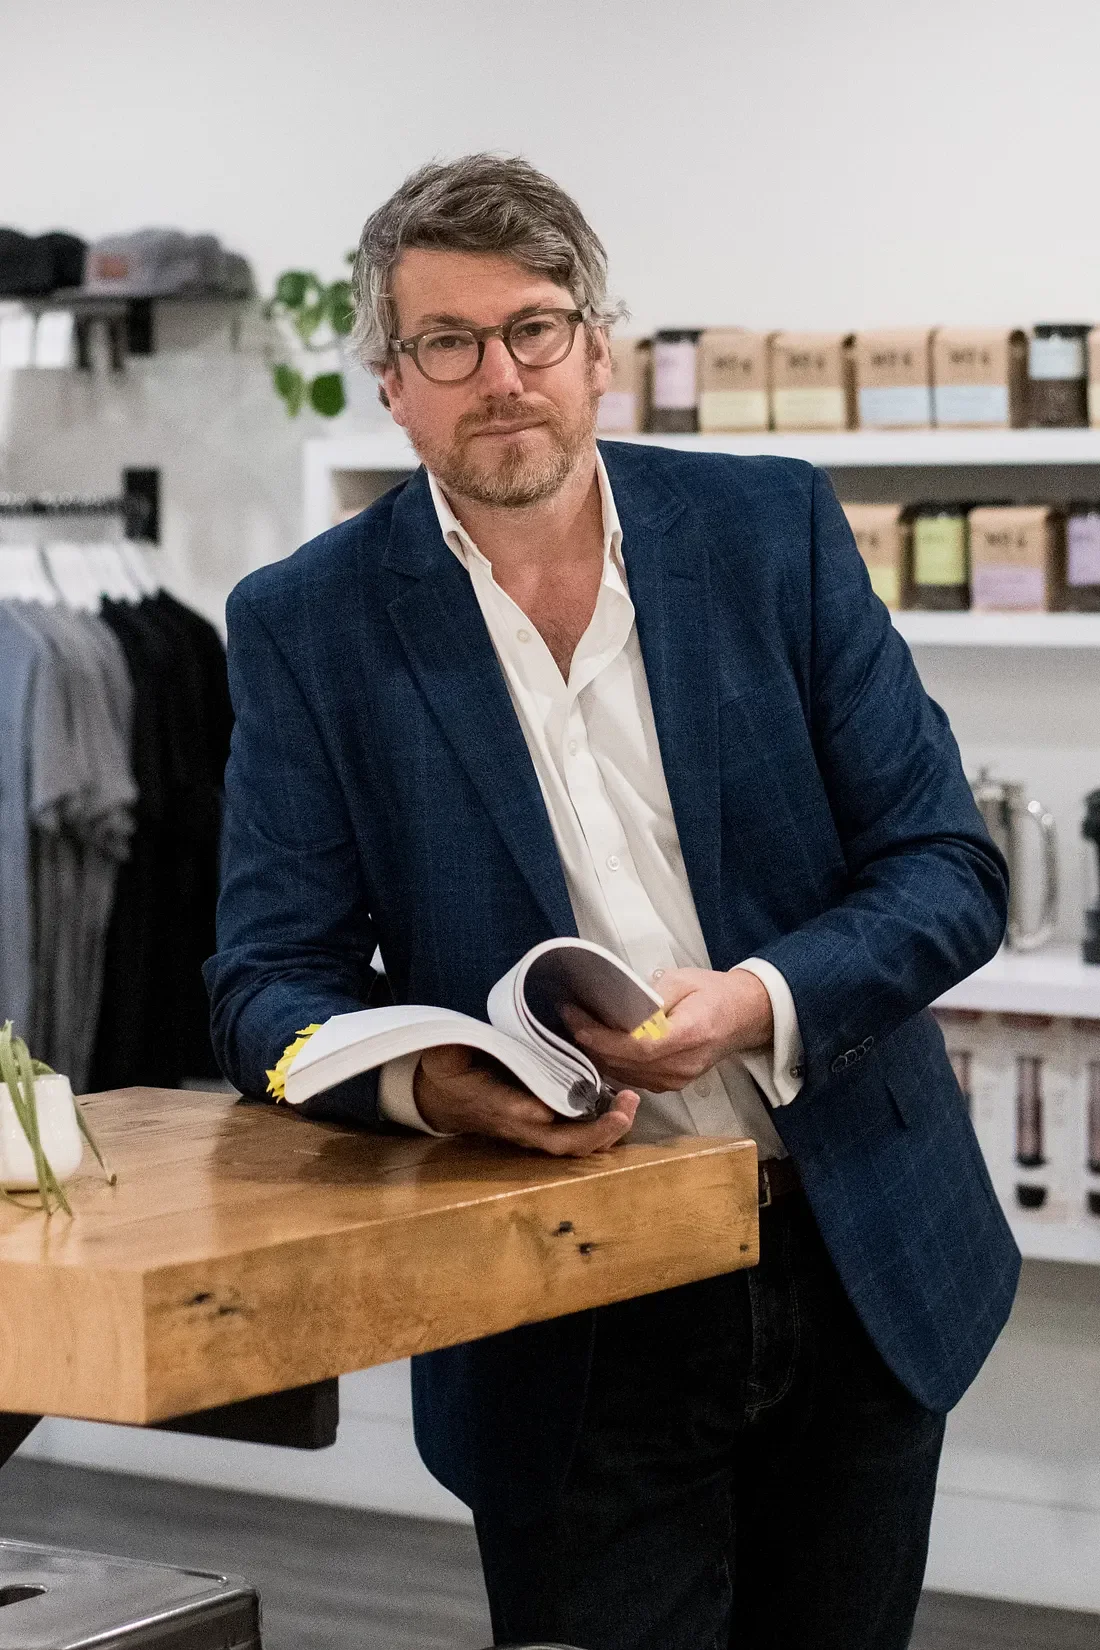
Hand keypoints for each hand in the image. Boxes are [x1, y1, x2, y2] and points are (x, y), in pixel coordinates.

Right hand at [413, 1045, 639, 1156]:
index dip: (522, 1112)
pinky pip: (578, 1137)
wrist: (444, 1100)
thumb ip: (452, 1052)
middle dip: (593, 1131)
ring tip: (631, 1105)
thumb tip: (452, 1044)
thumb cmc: (449, 1072)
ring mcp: (533, 1132)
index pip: (506, 1112)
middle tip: (622, 1110)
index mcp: (488, 1103)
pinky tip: (624, 1108)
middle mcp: (516, 1125)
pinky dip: (604, 1128)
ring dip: (606, 1131)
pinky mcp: (545, 1129)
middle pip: (556, 1141)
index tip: (542, 1109)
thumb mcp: (444, 1056)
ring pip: (573, 1144)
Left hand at [564, 967, 772, 1093]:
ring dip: (598, 1054)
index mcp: (689, 1035)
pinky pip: (634, 1077)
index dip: (602, 1038)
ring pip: (625, 1074)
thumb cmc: (714, 993)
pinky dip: (613, 1062)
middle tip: (568, 1016)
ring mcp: (677, 1079)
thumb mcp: (683, 980)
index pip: (637, 1047)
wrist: (744, 1017)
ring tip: (578, 1027)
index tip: (577, 1021)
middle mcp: (682, 1065)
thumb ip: (652, 996)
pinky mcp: (672, 1085)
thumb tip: (617, 1004)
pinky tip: (600, 1044)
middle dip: (591, 1042)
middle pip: (625, 1064)